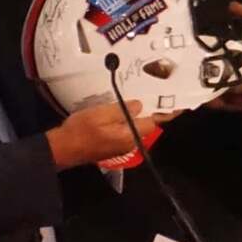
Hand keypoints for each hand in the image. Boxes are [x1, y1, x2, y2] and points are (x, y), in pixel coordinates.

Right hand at [47, 100, 168, 168]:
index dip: (165, 112)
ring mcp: (121, 146)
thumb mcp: (99, 114)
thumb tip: (139, 105)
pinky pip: (127, 130)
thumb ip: (121, 109)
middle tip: (160, 92)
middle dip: (153, 110)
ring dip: (140, 114)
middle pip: (147, 124)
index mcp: (129, 134)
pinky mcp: (113, 145)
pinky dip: (129, 120)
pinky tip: (124, 109)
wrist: (62, 149)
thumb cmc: (80, 131)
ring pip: (137, 127)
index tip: (179, 104)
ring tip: (144, 96)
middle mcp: (129, 143)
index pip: (153, 121)